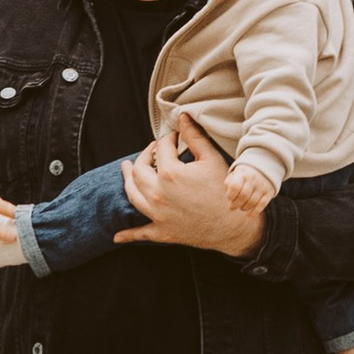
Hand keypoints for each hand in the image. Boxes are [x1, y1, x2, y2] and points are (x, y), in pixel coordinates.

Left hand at [117, 120, 264, 254]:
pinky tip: (117, 236)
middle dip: (143, 156)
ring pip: (133, 194)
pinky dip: (128, 235)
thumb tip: (182, 117)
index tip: (173, 137)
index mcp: (170, 174)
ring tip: (126, 170)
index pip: (160, 148)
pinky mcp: (162, 232)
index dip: (167, 139)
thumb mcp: (212, 159)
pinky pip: (140, 233)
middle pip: (139, 170)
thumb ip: (194, 137)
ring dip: (127, 181)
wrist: (235, 226)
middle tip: (150, 151)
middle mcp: (158, 194)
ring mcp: (158, 215)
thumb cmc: (225, 190)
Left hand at [222, 159, 278, 216]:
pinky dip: (254, 213)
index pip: (235, 186)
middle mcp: (253, 179)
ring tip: (241, 207)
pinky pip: (261, 205)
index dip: (230, 196)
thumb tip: (229, 197)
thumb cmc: (244, 175)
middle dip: (235, 204)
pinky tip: (249, 216)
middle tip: (232, 207)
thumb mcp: (235, 174)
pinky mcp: (269, 193)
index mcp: (242, 173)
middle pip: (243, 196)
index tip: (229, 198)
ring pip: (252, 202)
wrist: (265, 167)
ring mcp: (262, 186)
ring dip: (244, 208)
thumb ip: (229, 184)